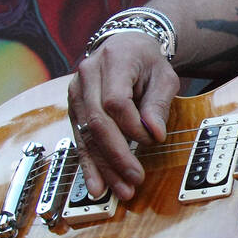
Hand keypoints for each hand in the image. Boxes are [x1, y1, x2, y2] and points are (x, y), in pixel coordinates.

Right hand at [68, 31, 179, 200]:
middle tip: (135, 179)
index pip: (116, 101)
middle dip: (117, 155)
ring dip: (104, 166)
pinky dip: (89, 165)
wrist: (124, 46)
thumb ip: (159, 103)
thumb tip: (155, 134)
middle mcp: (86, 76)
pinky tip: (96, 186)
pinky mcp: (73, 109)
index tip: (154, 141)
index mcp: (112, 61)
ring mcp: (75, 93)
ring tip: (120, 190)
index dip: (133, 126)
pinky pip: (80, 140)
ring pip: (86, 135)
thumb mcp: (163, 75)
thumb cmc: (147, 61)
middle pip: (97, 121)